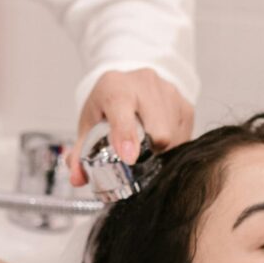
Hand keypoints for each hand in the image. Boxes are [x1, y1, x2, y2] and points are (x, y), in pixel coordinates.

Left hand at [65, 69, 194, 187]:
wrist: (128, 85)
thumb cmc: (107, 108)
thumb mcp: (89, 126)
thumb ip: (79, 154)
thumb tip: (79, 179)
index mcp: (114, 86)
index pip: (121, 107)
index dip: (126, 134)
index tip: (129, 157)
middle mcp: (144, 82)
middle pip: (157, 128)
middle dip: (150, 150)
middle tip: (138, 155)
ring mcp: (168, 91)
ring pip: (173, 135)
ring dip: (162, 150)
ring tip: (147, 146)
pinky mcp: (184, 102)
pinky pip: (184, 134)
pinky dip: (173, 145)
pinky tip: (159, 141)